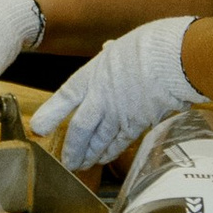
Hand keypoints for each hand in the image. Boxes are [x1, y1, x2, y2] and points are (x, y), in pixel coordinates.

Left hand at [31, 16, 193, 173]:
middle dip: (72, 148)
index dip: (50, 114)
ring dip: (89, 154)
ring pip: (99, 140)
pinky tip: (104, 158)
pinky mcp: (138, 122)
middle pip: (79, 129)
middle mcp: (101, 97)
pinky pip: (120, 141)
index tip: (38, 128)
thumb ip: (110, 55)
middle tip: (66, 162)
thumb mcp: (121, 46)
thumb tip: (108, 48)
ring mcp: (119, 113)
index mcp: (93, 75)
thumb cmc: (150, 46)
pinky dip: (111, 151)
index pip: (65, 98)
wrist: (174, 59)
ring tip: (82, 165)